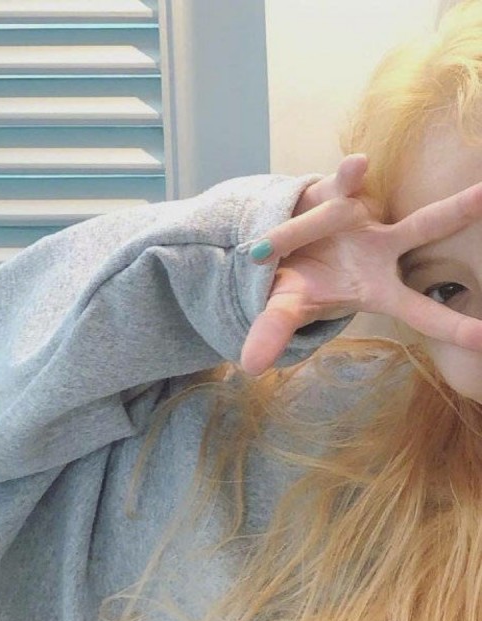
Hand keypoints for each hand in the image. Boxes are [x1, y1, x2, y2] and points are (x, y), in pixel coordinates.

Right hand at [239, 155, 481, 375]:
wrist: (275, 248)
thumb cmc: (294, 285)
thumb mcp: (284, 310)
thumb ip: (274, 333)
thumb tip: (250, 366)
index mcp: (374, 288)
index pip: (418, 310)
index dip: (451, 326)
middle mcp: (379, 248)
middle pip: (425, 230)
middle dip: (459, 211)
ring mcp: (363, 218)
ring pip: (370, 204)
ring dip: (379, 191)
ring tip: (368, 170)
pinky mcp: (339, 192)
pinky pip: (346, 183)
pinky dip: (351, 174)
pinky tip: (358, 165)